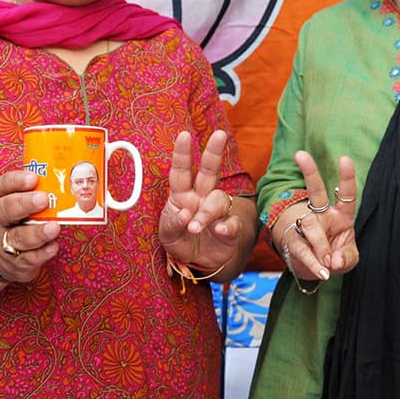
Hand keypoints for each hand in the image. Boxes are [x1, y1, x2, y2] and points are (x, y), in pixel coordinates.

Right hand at [0, 170, 60, 282]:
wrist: (6, 259)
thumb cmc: (26, 225)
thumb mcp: (29, 208)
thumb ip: (46, 192)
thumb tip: (78, 174)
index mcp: (7, 201)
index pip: (4, 186)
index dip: (16, 181)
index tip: (34, 177)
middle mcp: (5, 222)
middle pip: (6, 210)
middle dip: (24, 204)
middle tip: (43, 199)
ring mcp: (8, 244)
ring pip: (17, 237)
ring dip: (36, 232)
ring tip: (54, 227)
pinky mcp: (17, 264)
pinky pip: (27, 259)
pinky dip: (41, 254)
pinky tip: (53, 247)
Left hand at [158, 130, 242, 270]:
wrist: (200, 263)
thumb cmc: (180, 242)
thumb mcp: (167, 235)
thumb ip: (172, 224)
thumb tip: (185, 213)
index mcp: (181, 195)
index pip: (181, 171)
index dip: (182, 153)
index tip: (184, 135)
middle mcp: (201, 198)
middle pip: (208, 171)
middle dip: (213, 152)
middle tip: (220, 135)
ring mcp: (217, 211)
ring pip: (218, 199)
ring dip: (206, 213)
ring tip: (195, 227)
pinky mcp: (230, 227)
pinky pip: (232, 222)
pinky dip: (226, 226)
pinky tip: (219, 231)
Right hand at [274, 151, 357, 280]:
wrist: (313, 268)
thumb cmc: (334, 255)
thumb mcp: (348, 258)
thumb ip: (347, 258)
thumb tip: (334, 259)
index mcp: (341, 214)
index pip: (346, 194)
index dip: (346, 177)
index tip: (344, 159)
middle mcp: (322, 215)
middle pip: (315, 191)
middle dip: (309, 172)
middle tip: (300, 155)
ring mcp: (305, 226)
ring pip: (310, 225)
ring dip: (321, 245)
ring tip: (328, 263)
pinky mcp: (294, 242)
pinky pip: (303, 249)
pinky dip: (314, 263)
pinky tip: (322, 271)